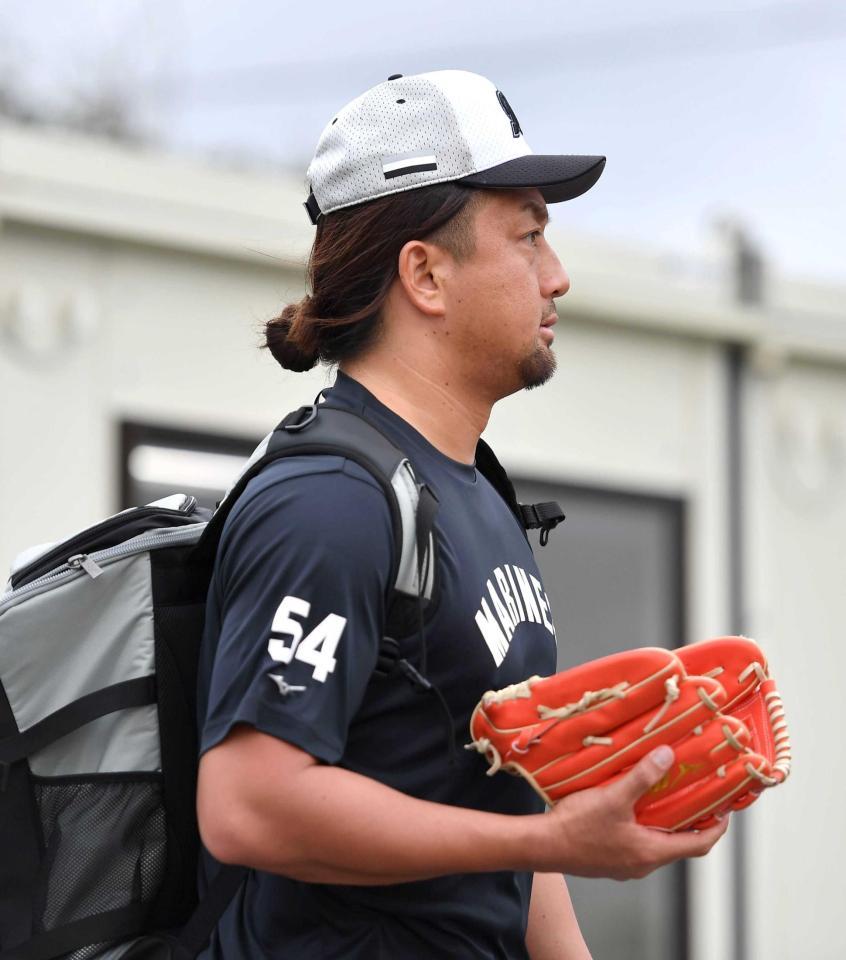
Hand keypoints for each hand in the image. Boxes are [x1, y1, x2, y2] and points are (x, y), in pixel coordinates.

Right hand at [538, 745, 729, 879]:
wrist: (543, 845)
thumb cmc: (578, 826)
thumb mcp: (613, 797)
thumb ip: (642, 777)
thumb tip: (667, 755)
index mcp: (651, 852)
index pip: (698, 844)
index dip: (716, 827)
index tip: (726, 810)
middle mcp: (642, 863)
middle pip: (678, 845)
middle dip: (691, 822)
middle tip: (697, 797)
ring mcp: (624, 864)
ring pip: (656, 844)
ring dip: (665, 823)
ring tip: (666, 796)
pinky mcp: (608, 859)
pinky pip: (636, 843)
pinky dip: (643, 826)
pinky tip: (631, 806)